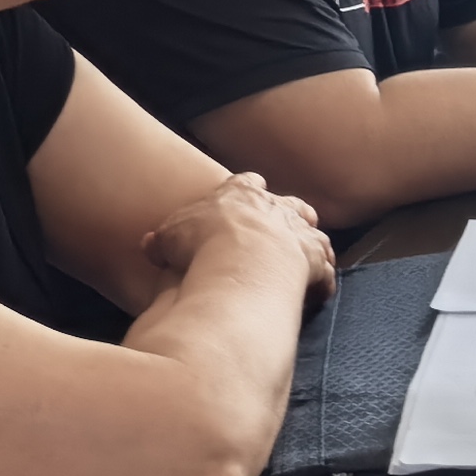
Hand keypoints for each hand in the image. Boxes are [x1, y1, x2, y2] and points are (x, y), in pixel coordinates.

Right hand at [144, 172, 332, 301]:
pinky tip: (321, 291)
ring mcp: (299, 233)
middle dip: (288, 213)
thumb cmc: (202, 244)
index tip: (246, 191)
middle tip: (287, 222)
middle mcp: (276, 208)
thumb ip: (162, 239)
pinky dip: (323, 281)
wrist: (243, 259)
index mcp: (240, 195)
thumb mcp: (169, 238)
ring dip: (311, 244)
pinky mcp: (315, 261)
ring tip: (313, 255)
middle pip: (288, 204)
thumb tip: (150, 245)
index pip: (245, 184)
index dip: (245, 189)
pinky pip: (324, 271)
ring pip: (313, 233)